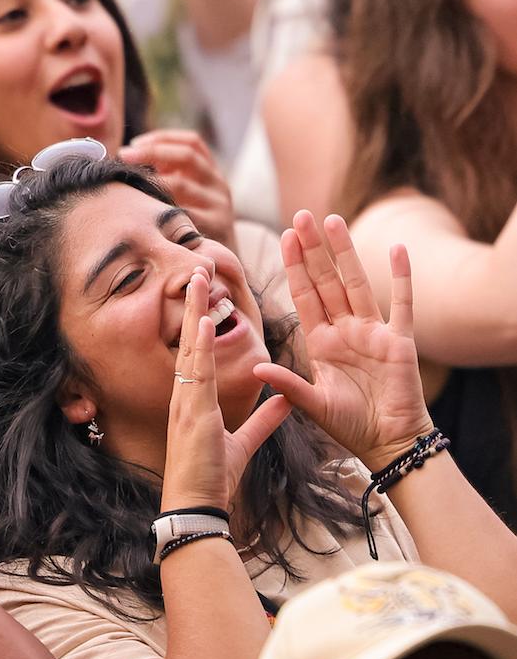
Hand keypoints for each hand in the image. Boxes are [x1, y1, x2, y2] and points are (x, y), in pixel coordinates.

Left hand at [119, 130, 235, 248]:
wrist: (223, 267)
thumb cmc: (192, 232)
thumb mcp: (187, 202)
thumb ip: (167, 181)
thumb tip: (126, 160)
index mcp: (211, 173)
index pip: (192, 142)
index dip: (163, 138)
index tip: (134, 143)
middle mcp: (219, 184)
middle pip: (187, 155)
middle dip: (152, 151)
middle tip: (123, 155)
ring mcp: (220, 204)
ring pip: (182, 183)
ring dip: (151, 180)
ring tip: (126, 182)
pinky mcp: (217, 225)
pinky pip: (183, 213)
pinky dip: (159, 209)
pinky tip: (138, 212)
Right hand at [161, 268, 290, 510]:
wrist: (196, 504)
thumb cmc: (213, 477)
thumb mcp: (244, 442)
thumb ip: (265, 418)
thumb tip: (285, 400)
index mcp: (195, 401)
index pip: (198, 354)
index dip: (200, 323)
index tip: (207, 295)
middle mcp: (185, 395)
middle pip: (189, 341)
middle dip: (193, 306)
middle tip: (197, 270)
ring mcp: (185, 402)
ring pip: (189, 349)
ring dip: (193, 314)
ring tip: (197, 281)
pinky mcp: (190, 414)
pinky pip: (195, 374)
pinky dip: (197, 347)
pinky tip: (201, 324)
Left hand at [253, 212, 432, 470]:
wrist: (389, 443)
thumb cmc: (350, 426)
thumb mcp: (312, 404)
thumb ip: (287, 384)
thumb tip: (256, 368)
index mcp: (321, 343)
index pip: (304, 296)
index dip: (294, 267)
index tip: (284, 237)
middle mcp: (346, 331)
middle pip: (327, 281)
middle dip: (314, 250)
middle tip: (301, 216)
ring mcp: (374, 332)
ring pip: (357, 283)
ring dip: (346, 253)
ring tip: (333, 220)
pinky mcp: (401, 341)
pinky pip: (403, 304)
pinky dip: (402, 277)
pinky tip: (398, 249)